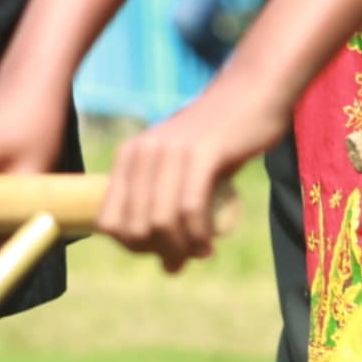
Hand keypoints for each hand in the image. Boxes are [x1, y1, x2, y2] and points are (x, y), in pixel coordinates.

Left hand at [98, 76, 287, 272]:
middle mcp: (142, 152)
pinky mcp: (202, 153)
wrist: (253, 94)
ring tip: (200, 253)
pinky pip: (190, 208)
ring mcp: (170, 152)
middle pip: (134, 227)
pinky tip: (209, 244)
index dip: (131, 247)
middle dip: (158, 252)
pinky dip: (198, 235)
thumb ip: (170, 209)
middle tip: (185, 258)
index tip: (160, 253)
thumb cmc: (221, 138)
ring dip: (180, 248)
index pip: (109, 220)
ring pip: (160, 221)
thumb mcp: (183, 168)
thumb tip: (169, 266)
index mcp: (129, 156)